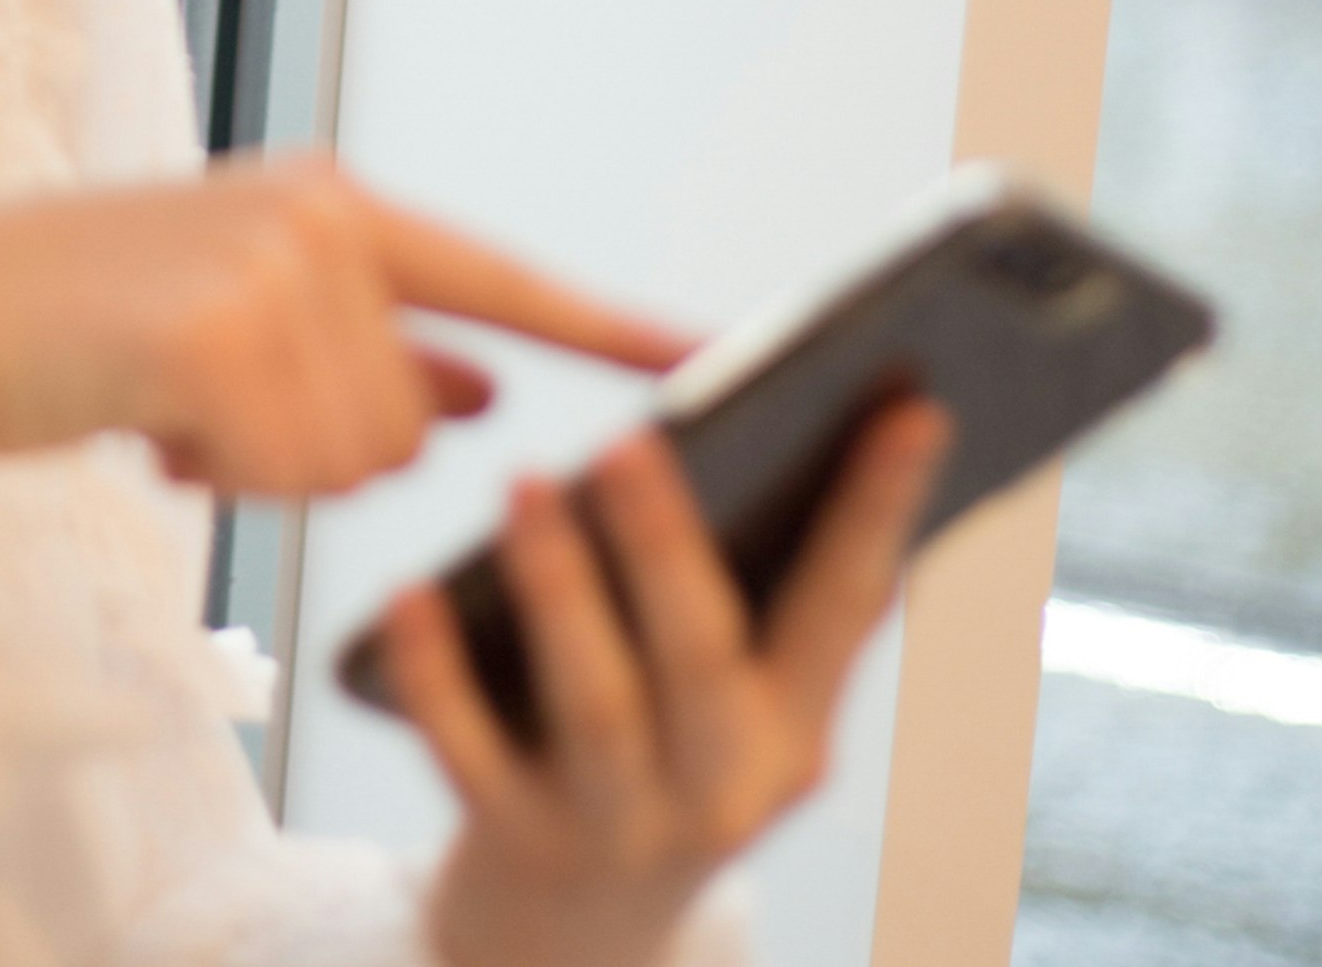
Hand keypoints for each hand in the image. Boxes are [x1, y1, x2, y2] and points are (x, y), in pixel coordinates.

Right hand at [0, 157, 692, 494]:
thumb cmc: (91, 334)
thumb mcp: (246, 323)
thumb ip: (370, 351)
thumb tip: (482, 398)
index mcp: (337, 203)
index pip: (505, 280)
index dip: (615, 326)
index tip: (722, 353)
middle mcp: (321, 216)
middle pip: (409, 421)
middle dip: (312, 448)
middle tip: (203, 406)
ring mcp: (272, 267)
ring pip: (350, 457)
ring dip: (260, 467)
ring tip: (168, 407)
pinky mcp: (218, 330)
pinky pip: (283, 472)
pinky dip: (217, 478)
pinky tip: (146, 426)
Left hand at [388, 400, 952, 966]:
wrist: (574, 945)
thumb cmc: (662, 765)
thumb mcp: (741, 711)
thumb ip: (766, 604)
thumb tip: (788, 437)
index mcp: (795, 734)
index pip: (850, 609)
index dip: (881, 511)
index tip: (914, 409)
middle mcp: (723, 790)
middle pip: (703, 662)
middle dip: (668, 549)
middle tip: (630, 439)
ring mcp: (620, 828)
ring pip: (596, 707)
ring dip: (561, 590)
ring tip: (527, 483)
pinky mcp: (517, 846)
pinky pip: (468, 754)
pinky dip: (436, 672)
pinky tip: (408, 592)